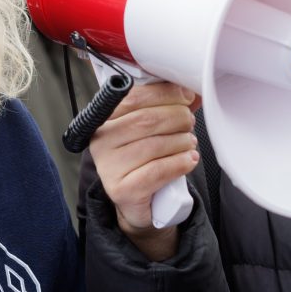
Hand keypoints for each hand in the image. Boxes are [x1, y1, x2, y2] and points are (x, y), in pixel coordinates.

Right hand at [89, 81, 198, 260]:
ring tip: (189, 143)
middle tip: (189, 123)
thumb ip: (164, 107)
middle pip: (147, 120)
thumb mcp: (148, 130)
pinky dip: (179, 163)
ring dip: (182, 141)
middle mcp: (101, 141)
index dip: (165, 94)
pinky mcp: (122, 190)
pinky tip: (189, 160)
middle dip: (177, 118)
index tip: (186, 96)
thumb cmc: (142, 159)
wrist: (134, 200)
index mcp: (103, 119)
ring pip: (155, 145)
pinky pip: (158, 171)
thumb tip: (190, 91)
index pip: (134, 97)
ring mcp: (109, 167)